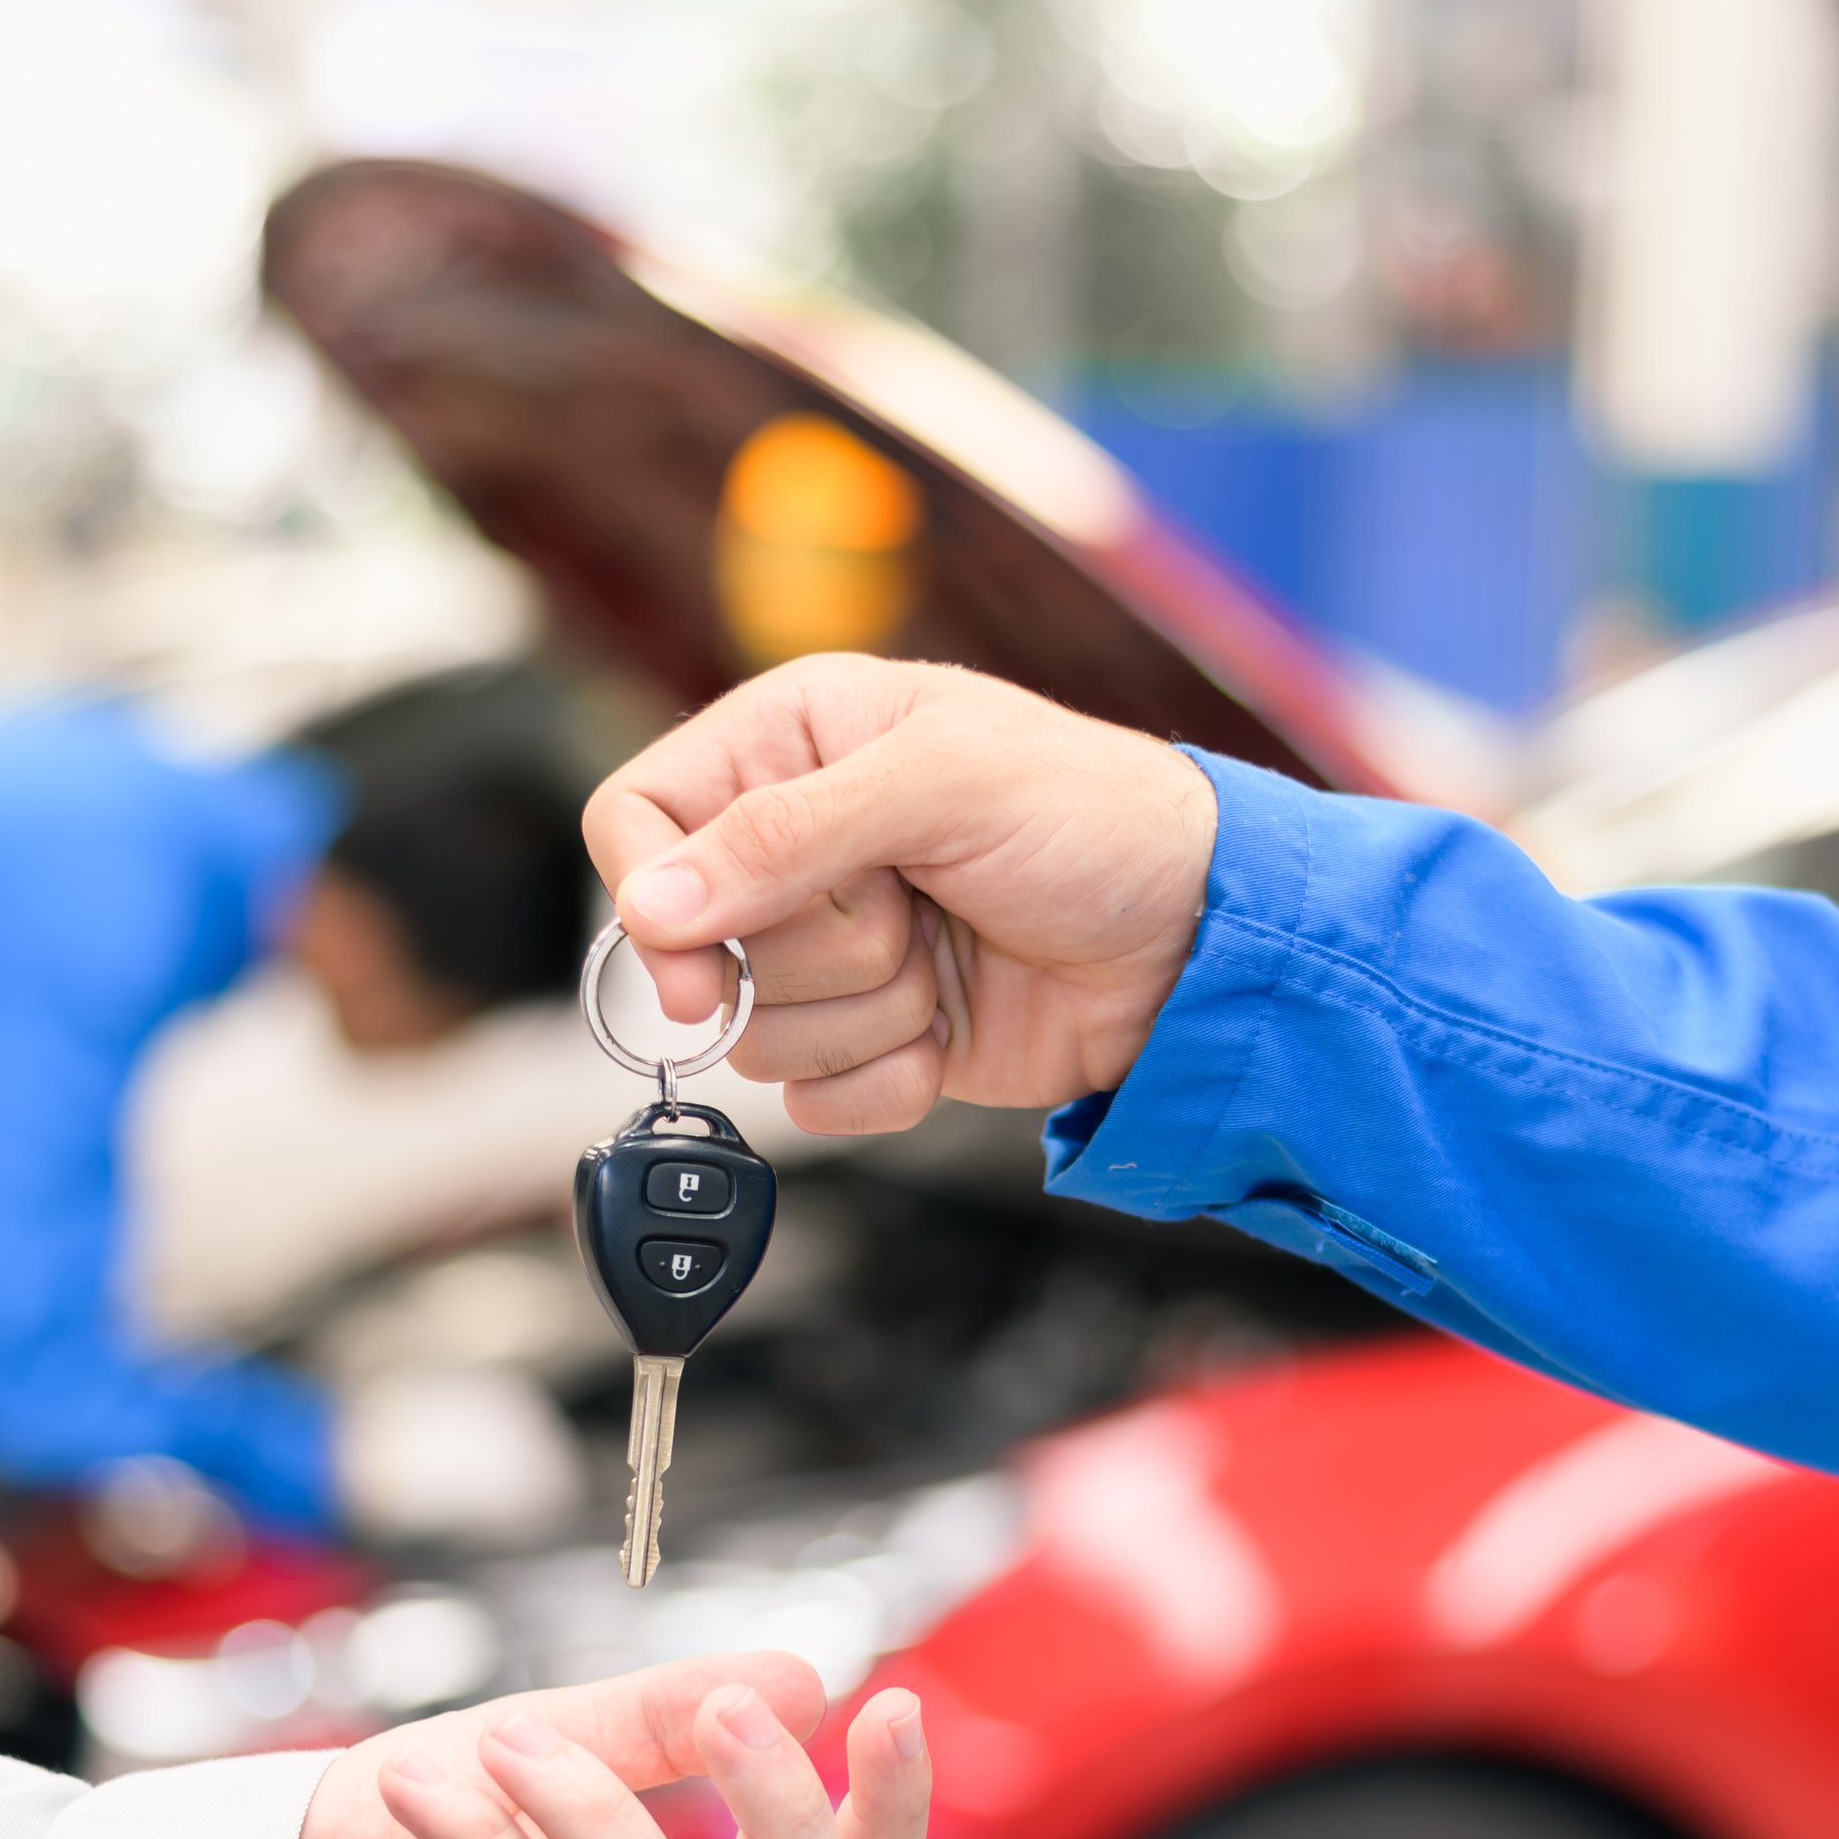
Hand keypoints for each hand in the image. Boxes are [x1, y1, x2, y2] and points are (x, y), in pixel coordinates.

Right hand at [583, 656, 1218, 1130]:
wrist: (1199, 941)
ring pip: (757, 1034)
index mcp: (793, 741)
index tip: (699, 954)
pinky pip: (814, 1097)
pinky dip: (890, 1079)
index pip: (639, 815)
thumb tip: (653, 902)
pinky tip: (954, 1024)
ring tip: (949, 953)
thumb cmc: (1097, 819)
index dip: (650, 893)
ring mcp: (832, 951)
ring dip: (867, 1013)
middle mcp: (798, 845)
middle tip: (916, 905)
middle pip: (700, 944)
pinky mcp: (869, 1039)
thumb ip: (786, 834)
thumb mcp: (944, 786)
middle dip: (820, 948)